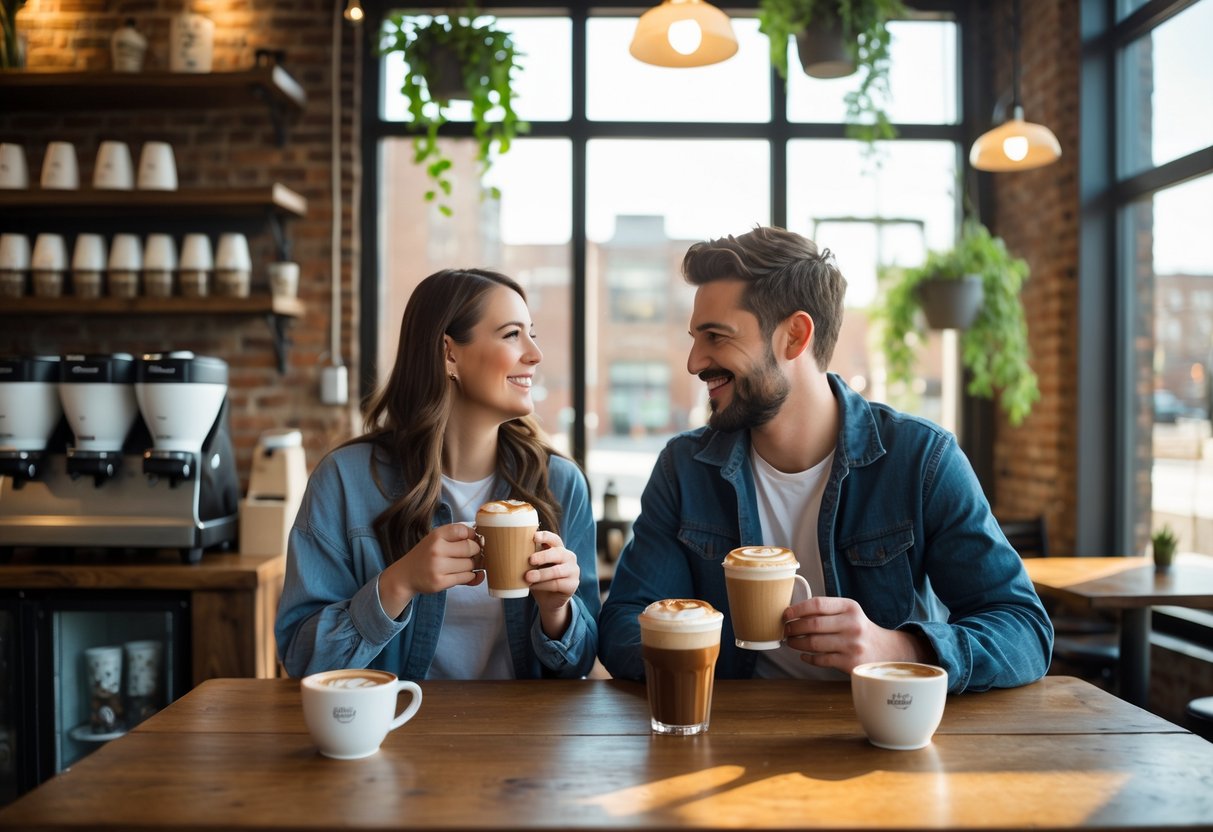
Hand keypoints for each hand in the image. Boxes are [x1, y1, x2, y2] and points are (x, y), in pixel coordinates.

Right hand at [379, 523, 483, 618]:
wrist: (405, 576)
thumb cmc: (426, 555)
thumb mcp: (436, 539)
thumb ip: (457, 537)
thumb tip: (485, 543)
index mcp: (436, 535)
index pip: (464, 530)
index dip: (472, 535)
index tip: (471, 539)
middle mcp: (436, 549)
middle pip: (471, 548)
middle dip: (474, 552)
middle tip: (469, 554)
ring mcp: (438, 567)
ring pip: (470, 565)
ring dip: (470, 566)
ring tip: (460, 565)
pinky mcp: (440, 582)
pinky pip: (466, 578)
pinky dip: (469, 576)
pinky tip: (461, 574)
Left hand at [526, 530, 579, 637]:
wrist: (549, 601)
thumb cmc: (539, 578)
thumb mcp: (534, 566)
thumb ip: (529, 556)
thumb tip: (509, 548)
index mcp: (559, 548)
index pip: (554, 539)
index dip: (545, 536)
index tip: (534, 537)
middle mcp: (569, 557)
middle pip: (557, 553)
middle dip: (543, 556)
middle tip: (530, 560)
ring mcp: (573, 571)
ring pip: (557, 571)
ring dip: (541, 574)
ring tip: (528, 577)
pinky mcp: (572, 585)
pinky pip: (557, 584)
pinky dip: (543, 586)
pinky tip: (533, 587)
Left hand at [782, 596, 931, 672]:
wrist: (885, 650)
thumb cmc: (858, 628)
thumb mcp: (849, 612)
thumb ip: (826, 610)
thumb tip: (792, 613)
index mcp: (850, 607)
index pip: (818, 604)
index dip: (797, 609)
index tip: (785, 614)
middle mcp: (852, 624)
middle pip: (813, 625)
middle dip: (793, 628)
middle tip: (786, 630)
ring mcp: (852, 645)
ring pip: (814, 644)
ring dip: (796, 643)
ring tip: (791, 642)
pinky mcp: (850, 663)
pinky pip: (821, 660)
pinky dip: (808, 658)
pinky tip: (804, 655)